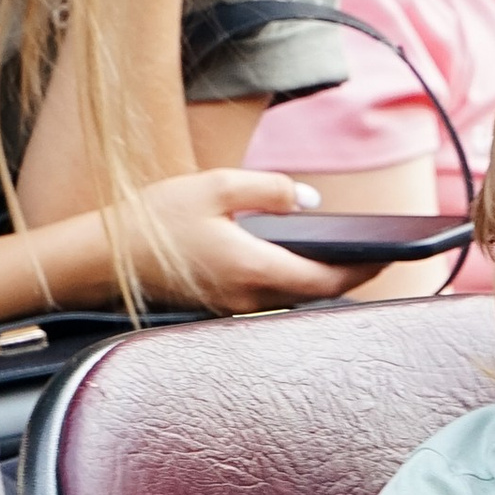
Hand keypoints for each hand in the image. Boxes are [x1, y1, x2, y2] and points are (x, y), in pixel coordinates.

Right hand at [122, 167, 362, 311]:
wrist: (103, 257)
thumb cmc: (155, 219)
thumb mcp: (215, 186)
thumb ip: (270, 190)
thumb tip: (312, 202)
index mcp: (251, 267)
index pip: (324, 278)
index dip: (363, 268)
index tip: (390, 254)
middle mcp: (247, 297)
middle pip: (315, 294)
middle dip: (351, 276)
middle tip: (383, 255)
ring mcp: (234, 307)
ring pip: (294, 299)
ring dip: (323, 281)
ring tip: (354, 256)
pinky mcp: (221, 306)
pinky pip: (271, 298)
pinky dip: (294, 282)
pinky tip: (305, 263)